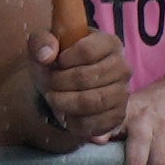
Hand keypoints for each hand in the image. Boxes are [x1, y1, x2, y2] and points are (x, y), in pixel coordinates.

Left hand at [33, 13, 132, 151]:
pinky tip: (65, 112)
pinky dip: (73, 121)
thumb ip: (42, 42)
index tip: (55, 63)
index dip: (64, 59)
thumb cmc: (59, 60)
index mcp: (109, 43)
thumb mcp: (45, 44)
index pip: (87, 51)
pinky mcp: (117, 115)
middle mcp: (122, 67)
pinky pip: (93, 123)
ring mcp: (122, 93)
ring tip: (53, 97)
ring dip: (64, 102)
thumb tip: (46, 55)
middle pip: (87, 77)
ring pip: (91, 102)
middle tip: (48, 83)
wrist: (67, 84)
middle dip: (59, 82)